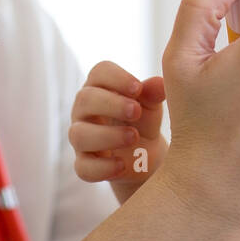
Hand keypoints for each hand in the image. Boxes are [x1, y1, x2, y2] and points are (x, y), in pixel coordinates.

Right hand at [70, 61, 167, 184]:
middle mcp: (84, 110)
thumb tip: (160, 83)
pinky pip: (83, 167)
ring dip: (106, 135)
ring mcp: (81, 138)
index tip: (137, 88)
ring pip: (79, 134)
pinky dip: (102, 167)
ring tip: (133, 137)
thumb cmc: (144, 121)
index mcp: (100, 87)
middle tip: (136, 111)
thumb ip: (153, 93)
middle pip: (84, 99)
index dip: (116, 78)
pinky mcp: (84, 164)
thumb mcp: (151, 106)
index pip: (99, 72)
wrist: (145, 158)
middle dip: (111, 104)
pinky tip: (123, 165)